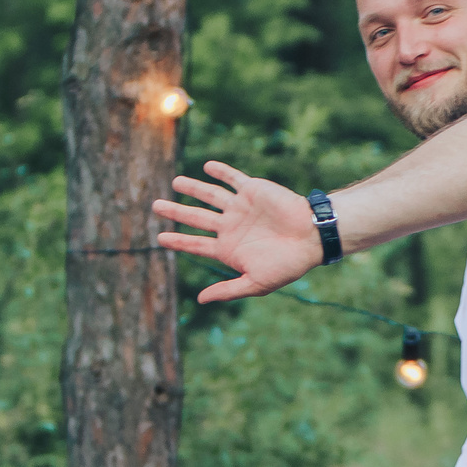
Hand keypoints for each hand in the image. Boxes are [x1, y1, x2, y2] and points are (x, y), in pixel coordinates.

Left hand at [155, 163, 323, 302]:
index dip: (177, 241)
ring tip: (175, 182)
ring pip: (210, 195)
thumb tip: (200, 300)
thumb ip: (228, 290)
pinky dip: (220, 172)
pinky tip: (206, 166)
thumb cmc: (287, 265)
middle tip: (155, 206)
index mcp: (229, 248)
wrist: (312, 237)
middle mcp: (231, 226)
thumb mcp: (255, 284)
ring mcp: (241, 207)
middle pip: (196, 218)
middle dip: (175, 211)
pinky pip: (232, 178)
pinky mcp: (253, 190)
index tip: (159, 238)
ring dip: (192, 188)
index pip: (196, 244)